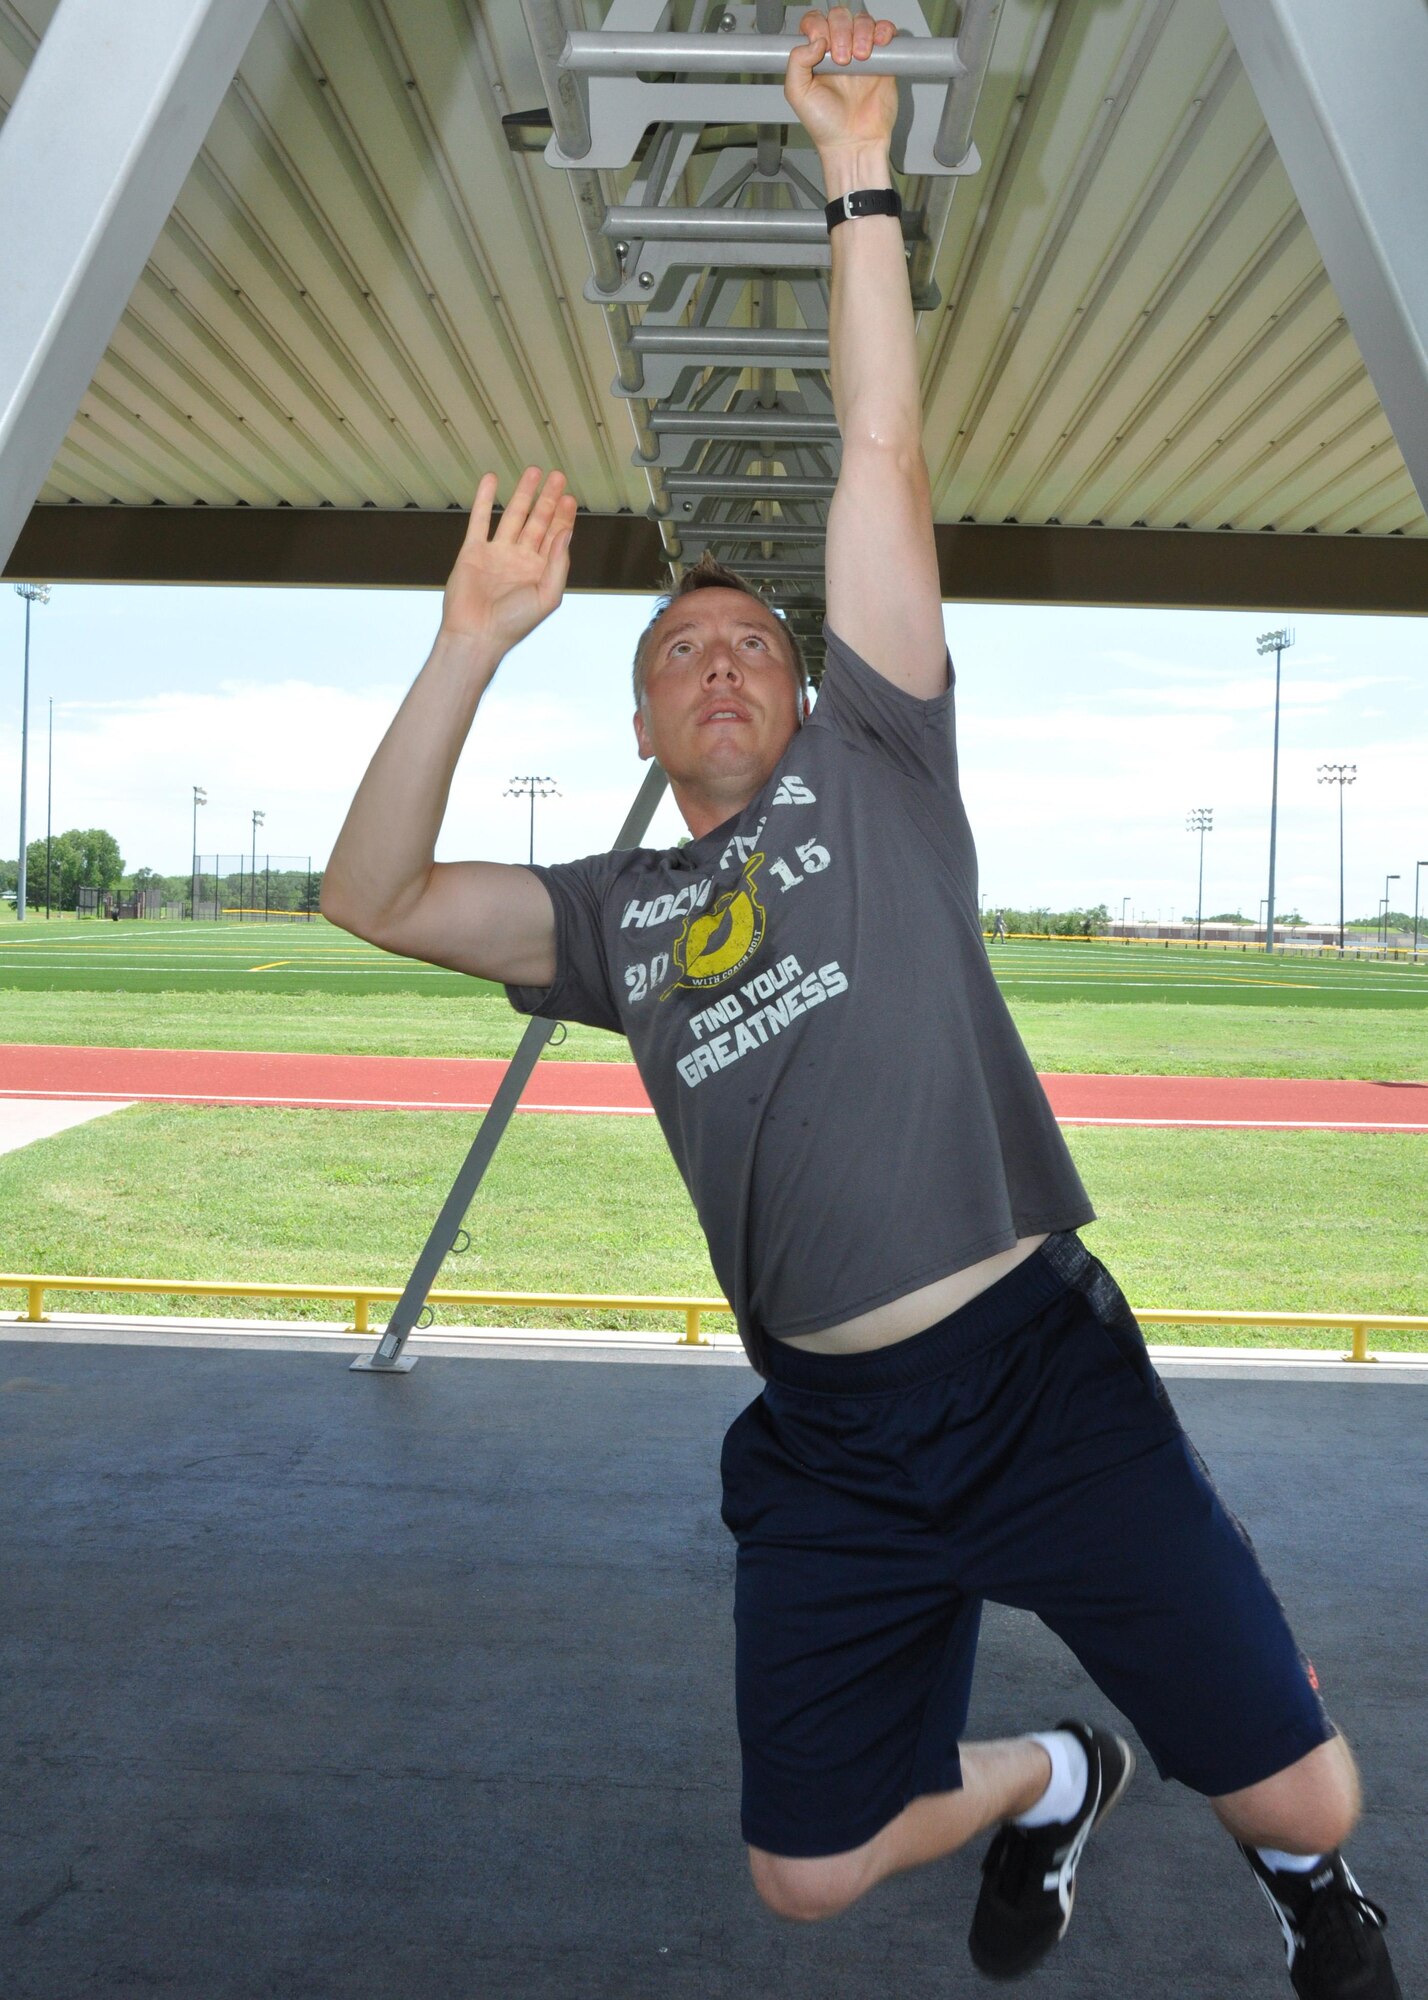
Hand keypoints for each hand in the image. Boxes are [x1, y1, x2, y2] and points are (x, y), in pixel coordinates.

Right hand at [441, 468, 577, 655]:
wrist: (476, 634)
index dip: (564, 516)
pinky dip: (485, 498)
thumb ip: (559, 564)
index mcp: (540, 571)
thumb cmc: (514, 623)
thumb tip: (567, 532)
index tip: (570, 497)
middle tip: (557, 477)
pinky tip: (491, 480)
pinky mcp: (473, 551)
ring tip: (533, 472)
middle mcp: (520, 559)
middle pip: (538, 521)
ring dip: (523, 493)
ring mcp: (497, 553)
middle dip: (548, 499)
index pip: (556, 536)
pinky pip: (480, 519)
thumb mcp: (547, 596)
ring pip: (512, 515)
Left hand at [785, 8, 897, 157]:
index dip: (818, 27)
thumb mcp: (797, 95)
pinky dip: (884, 31)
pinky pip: (886, 33)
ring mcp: (861, 53)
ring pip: (863, 21)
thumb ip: (796, 63)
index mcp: (816, 56)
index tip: (821, 45)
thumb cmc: (826, 126)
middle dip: (841, 31)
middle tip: (842, 59)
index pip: (815, 22)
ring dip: (862, 32)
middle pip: (840, 16)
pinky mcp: (883, 60)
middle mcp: (838, 51)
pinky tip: (879, 44)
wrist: (854, 143)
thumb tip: (814, 42)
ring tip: (860, 58)